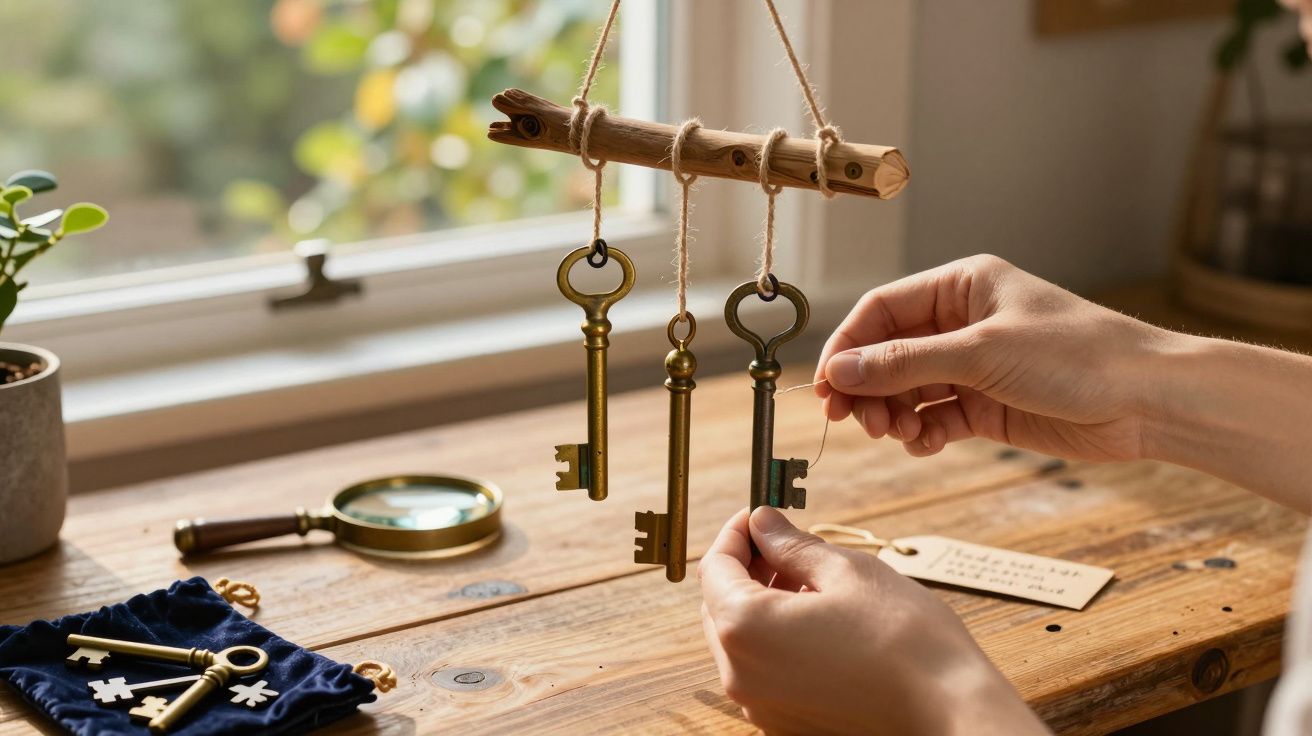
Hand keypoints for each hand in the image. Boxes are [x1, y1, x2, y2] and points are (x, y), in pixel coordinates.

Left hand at [698, 507, 1048, 735]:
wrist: (947, 709)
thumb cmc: (902, 638)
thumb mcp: (845, 570)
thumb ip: (791, 545)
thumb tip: (763, 523)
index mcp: (744, 629)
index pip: (714, 567)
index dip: (736, 532)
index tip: (760, 514)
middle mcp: (740, 674)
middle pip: (720, 605)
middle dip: (746, 567)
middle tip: (785, 542)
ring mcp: (760, 705)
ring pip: (741, 639)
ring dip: (762, 602)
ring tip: (810, 579)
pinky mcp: (784, 723)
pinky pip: (763, 670)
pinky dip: (776, 638)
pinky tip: (818, 619)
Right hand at [814, 254, 1173, 461]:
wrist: (1147, 401)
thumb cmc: (1078, 355)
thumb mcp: (982, 352)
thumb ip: (904, 363)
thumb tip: (838, 373)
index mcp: (960, 287)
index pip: (880, 311)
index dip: (847, 347)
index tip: (825, 386)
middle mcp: (961, 323)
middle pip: (886, 353)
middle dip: (866, 387)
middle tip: (853, 421)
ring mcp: (973, 367)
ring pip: (906, 390)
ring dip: (893, 414)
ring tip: (898, 435)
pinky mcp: (987, 406)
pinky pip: (934, 418)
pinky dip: (923, 434)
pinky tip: (927, 445)